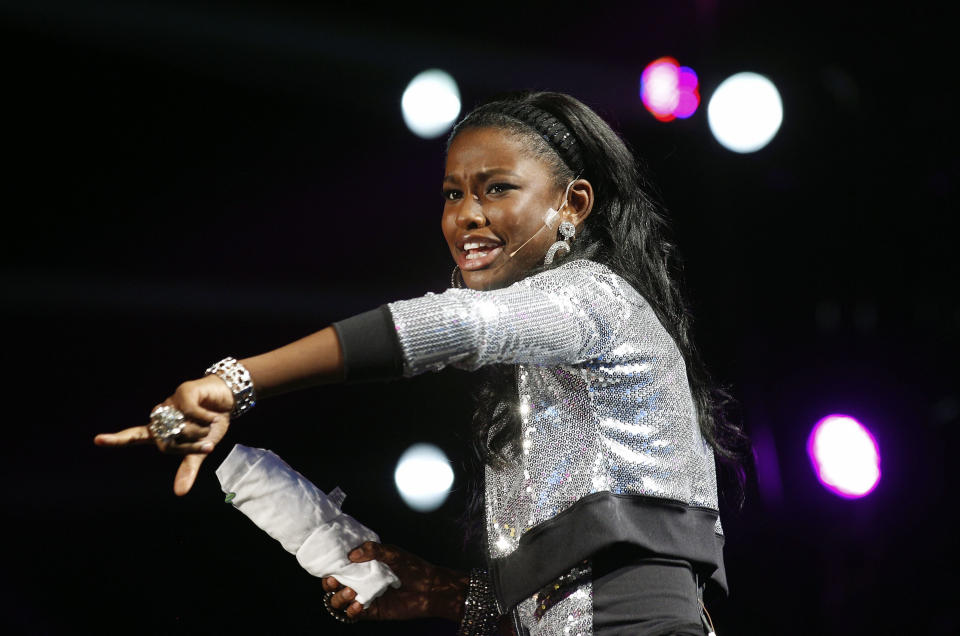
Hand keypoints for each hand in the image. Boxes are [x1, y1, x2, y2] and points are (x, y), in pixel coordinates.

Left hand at [94, 375, 234, 495]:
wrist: (228, 401)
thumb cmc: (210, 425)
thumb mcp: (201, 449)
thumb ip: (188, 468)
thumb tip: (180, 493)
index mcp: (161, 431)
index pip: (134, 437)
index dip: (117, 440)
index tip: (98, 440)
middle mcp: (161, 417)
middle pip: (167, 442)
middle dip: (189, 445)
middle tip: (205, 441)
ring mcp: (170, 404)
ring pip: (180, 428)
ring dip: (200, 430)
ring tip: (208, 422)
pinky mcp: (182, 393)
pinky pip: (191, 413)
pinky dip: (205, 418)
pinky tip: (211, 415)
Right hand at [322, 541, 467, 622]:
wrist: (431, 589)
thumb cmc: (413, 567)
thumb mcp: (393, 553)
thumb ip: (373, 550)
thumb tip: (352, 554)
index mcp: (364, 566)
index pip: (340, 567)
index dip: (331, 568)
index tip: (329, 566)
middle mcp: (362, 581)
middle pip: (334, 586)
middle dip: (329, 585)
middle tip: (334, 581)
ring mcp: (366, 597)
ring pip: (340, 601)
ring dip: (340, 597)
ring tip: (351, 592)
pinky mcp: (373, 611)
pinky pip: (354, 615)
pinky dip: (352, 611)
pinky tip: (359, 604)